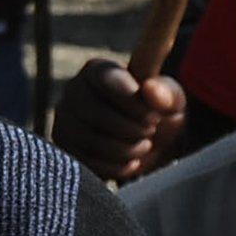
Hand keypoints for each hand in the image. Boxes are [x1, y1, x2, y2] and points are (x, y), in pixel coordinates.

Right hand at [50, 58, 185, 180]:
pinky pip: (87, 161)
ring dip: (127, 148)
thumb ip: (167, 92)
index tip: (152, 112)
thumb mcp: (171, 102)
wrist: (146, 146)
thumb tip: (150, 90)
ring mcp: (64, 120)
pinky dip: (116, 166)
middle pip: (95, 111)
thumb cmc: (156, 114)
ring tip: (143, 145)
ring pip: (90, 138)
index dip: (130, 97)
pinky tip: (130, 160)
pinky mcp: (65, 148)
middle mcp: (73, 90)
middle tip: (151, 129)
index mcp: (98, 70)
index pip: (105, 77)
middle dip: (131, 127)